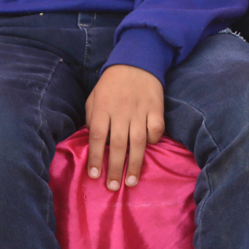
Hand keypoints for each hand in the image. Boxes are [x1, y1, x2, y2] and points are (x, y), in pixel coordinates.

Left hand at [85, 64, 164, 190]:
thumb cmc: (111, 84)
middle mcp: (121, 110)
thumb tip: (93, 142)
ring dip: (135, 163)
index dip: (94, 157)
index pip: (96, 136)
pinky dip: (153, 140)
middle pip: (117, 144)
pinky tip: (148, 148)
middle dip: (115, 168)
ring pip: (137, 141)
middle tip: (113, 187)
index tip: (94, 175)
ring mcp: (140, 110)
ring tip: (132, 181)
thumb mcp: (94, 97)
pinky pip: (156, 129)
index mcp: (103, 107)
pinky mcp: (156, 108)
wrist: (137, 61)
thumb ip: (91, 117)